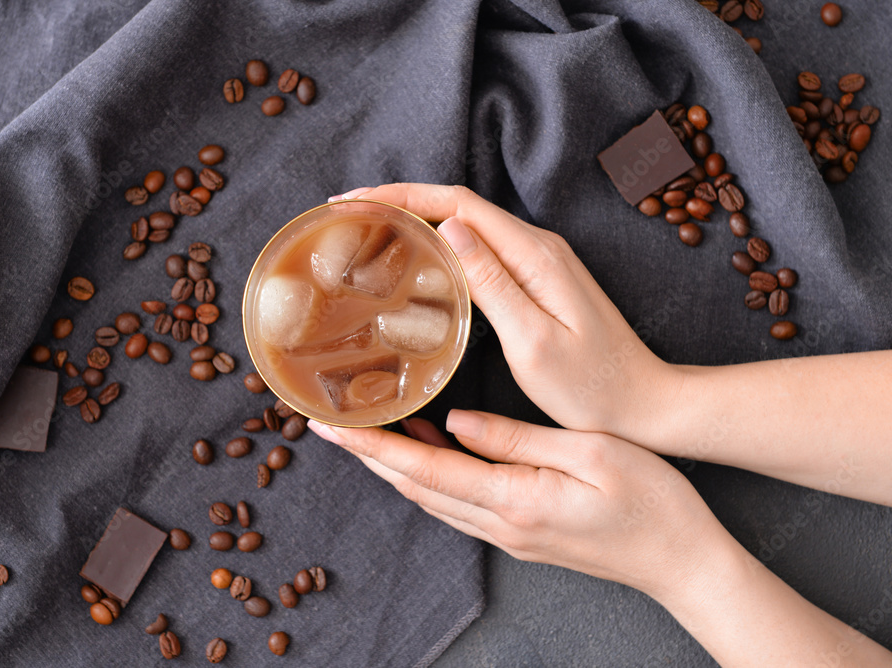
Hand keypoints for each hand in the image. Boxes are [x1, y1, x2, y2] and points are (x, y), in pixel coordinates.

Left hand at [309, 411, 728, 597]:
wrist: (684, 563)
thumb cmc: (652, 501)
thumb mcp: (591, 453)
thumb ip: (517, 439)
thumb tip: (456, 422)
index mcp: (516, 500)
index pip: (424, 470)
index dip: (373, 448)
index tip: (332, 427)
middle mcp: (501, 525)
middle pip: (416, 488)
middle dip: (368, 457)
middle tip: (330, 426)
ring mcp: (510, 536)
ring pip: (432, 499)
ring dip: (395, 468)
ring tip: (367, 432)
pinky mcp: (522, 536)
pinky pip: (459, 505)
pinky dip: (430, 478)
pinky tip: (430, 450)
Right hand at [332, 183, 676, 439]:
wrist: (641, 404)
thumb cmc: (590, 386)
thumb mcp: (534, 340)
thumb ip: (492, 282)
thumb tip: (448, 227)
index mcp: (534, 255)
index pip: (458, 203)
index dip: (403, 195)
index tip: (356, 201)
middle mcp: (537, 247)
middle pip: (458, 206)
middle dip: (401, 201)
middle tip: (349, 214)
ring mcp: (537, 262)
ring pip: (466, 225)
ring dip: (417, 220)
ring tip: (369, 231)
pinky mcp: (535, 281)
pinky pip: (478, 249)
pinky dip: (439, 246)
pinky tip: (416, 261)